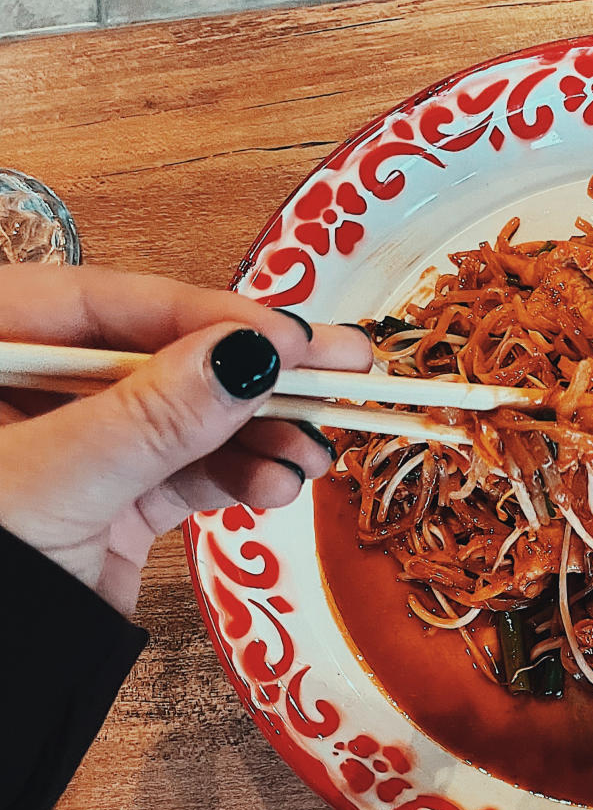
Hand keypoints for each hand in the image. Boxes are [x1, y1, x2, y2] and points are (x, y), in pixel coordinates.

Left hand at [0, 265, 372, 614]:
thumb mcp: (55, 480)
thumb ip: (151, 417)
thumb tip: (250, 355)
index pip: (104, 305)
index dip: (203, 313)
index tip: (287, 334)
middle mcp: (31, 389)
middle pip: (159, 357)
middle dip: (250, 372)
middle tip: (345, 366)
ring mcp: (75, 449)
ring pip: (183, 422)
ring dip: (258, 436)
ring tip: (314, 455)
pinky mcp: (110, 504)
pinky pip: (183, 478)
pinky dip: (236, 481)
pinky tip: (278, 485)